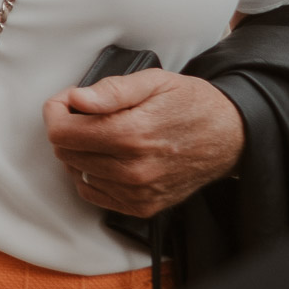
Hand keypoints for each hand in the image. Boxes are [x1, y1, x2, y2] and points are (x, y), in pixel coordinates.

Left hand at [43, 69, 244, 217]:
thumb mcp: (154, 81)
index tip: (68, 101)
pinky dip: (92, 174)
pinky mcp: (142, 206)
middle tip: (88, 113)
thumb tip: (77, 99)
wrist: (231, 136)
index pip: (61, 132)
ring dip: (80, 152)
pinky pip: (94, 194)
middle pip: (65, 152)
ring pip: (77, 173)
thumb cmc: (192, 104)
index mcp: (132, 134)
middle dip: (68, 128)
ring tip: (103, 134)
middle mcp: (133, 169)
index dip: (57, 111)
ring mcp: (138, 192)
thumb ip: (111, 90)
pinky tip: (107, 157)